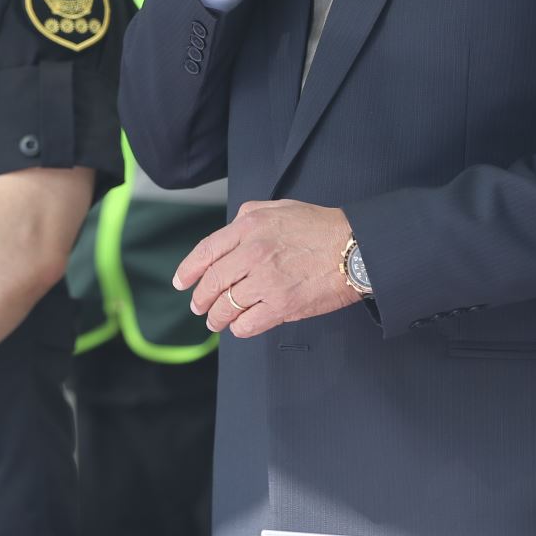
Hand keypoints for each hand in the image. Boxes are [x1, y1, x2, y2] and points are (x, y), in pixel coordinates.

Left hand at [174, 200, 359, 337]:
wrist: (355, 248)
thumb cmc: (321, 227)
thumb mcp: (279, 208)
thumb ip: (249, 217)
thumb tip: (231, 230)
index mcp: (248, 226)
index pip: (206, 251)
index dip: (188, 270)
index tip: (181, 282)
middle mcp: (252, 253)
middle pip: (212, 282)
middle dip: (200, 299)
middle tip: (198, 307)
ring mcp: (266, 280)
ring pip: (226, 306)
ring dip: (217, 318)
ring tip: (216, 322)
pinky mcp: (282, 305)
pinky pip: (248, 323)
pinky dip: (239, 328)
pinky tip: (240, 326)